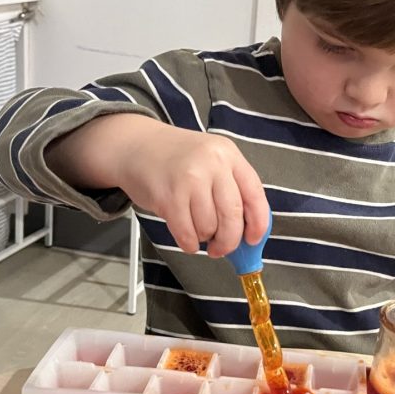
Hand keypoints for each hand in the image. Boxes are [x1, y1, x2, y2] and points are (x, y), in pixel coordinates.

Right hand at [47, 114, 269, 256]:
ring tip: (196, 227)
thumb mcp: (211, 160)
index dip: (258, 223)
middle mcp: (212, 164)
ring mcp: (189, 179)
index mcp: (229, 154)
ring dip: (204, 237)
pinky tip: (186, 235)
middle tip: (222, 247)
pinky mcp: (168, 196)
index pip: (255, 194)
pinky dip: (189, 243)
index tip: (254, 239)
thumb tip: (248, 230)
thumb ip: (232, 189)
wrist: (136, 145)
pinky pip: (187, 234)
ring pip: (209, 227)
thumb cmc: (176, 158)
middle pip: (232, 215)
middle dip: (230, 241)